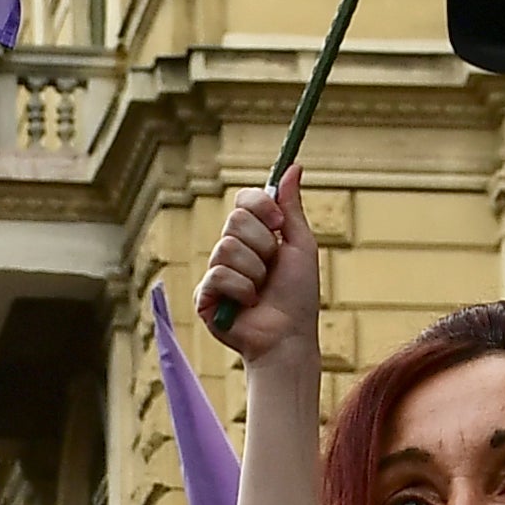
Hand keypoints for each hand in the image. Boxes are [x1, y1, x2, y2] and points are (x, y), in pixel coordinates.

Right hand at [202, 171, 318, 363]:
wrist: (288, 337)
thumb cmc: (298, 296)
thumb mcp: (300, 245)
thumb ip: (291, 208)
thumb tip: (293, 167)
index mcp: (253, 236)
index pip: (243, 201)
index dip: (260, 206)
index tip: (278, 223)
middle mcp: (231, 250)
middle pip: (235, 220)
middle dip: (263, 244)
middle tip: (273, 267)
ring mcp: (216, 273)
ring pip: (227, 247)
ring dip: (254, 271)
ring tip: (261, 291)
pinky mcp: (204, 296)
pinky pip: (218, 275)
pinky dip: (241, 290)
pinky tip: (247, 305)